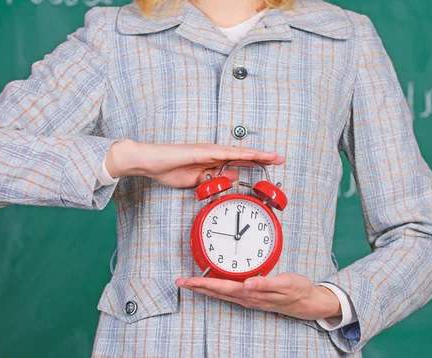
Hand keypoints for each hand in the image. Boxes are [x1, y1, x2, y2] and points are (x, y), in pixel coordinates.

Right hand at [105, 139, 283, 187]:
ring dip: (254, 154)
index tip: (272, 163)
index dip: (257, 161)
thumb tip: (231, 177)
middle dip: (262, 156)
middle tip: (280, 158)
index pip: (239, 160)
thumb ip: (214, 179)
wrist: (151, 162)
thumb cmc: (170, 169)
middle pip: (243, 154)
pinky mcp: (200, 152)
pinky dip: (236, 154)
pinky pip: (221, 154)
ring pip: (236, 152)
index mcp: (213, 160)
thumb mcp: (198, 181)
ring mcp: (207, 151)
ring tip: (271, 156)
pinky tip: (248, 155)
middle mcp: (213, 153)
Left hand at [175, 273, 341, 320]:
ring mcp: (249, 298)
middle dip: (197, 287)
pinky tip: (214, 285)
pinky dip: (217, 288)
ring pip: (221, 293)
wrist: (308, 301)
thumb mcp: (286, 283)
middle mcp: (247, 297)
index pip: (220, 287)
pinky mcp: (252, 296)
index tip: (186, 281)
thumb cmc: (298, 290)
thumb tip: (247, 283)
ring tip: (191, 283)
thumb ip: (266, 283)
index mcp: (251, 293)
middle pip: (216, 292)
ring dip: (205, 288)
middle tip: (180, 282)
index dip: (202, 284)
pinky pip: (229, 292)